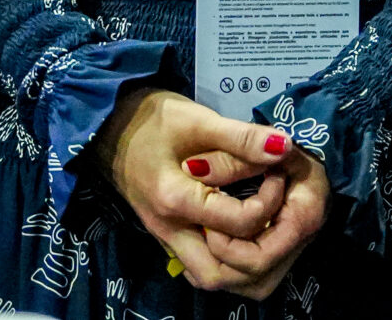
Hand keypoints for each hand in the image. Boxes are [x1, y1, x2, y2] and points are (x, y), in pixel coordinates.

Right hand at [93, 88, 328, 297]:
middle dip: (256, 249)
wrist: (107, 125)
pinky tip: (241, 225)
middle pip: (220, 271)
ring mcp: (165, 235)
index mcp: (176, 201)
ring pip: (207, 273)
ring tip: (261, 222)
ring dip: (238, 260)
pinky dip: (223, 253)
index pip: (240, 222)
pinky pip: (197, 260)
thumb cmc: (150, 119)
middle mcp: (169, 229)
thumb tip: (284, 147)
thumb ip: (242, 138)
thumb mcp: (199, 120)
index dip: (271, 198)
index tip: (278, 169)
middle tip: (274, 212)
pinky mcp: (166, 232)